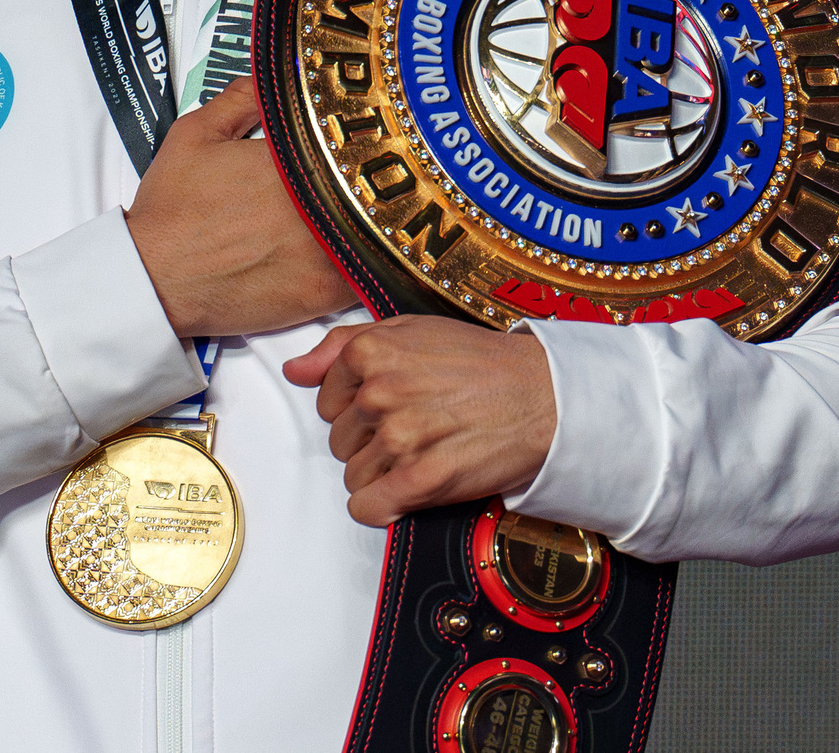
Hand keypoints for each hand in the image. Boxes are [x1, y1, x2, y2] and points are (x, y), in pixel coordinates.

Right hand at [125, 76, 356, 336]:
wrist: (155, 278)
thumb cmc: (172, 208)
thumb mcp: (195, 134)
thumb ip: (240, 98)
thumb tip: (271, 80)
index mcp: (294, 159)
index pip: (351, 138)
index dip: (362, 138)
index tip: (366, 139)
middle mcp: (318, 203)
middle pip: (375, 184)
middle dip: (377, 179)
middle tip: (379, 176)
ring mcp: (327, 251)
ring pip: (381, 230)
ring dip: (382, 222)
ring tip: (380, 215)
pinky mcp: (325, 293)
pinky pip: (372, 274)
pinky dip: (375, 263)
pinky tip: (369, 254)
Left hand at [282, 316, 557, 526]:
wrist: (543, 395)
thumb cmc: (480, 362)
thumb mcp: (408, 329)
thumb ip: (341, 346)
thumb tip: (295, 370)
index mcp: (369, 353)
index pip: (326, 400)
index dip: (356, 408)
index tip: (391, 406)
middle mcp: (379, 393)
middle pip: (339, 440)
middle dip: (370, 441)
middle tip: (414, 429)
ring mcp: (399, 437)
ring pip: (354, 476)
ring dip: (382, 473)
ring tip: (423, 453)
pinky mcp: (421, 479)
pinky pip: (367, 507)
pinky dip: (382, 506)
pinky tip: (408, 489)